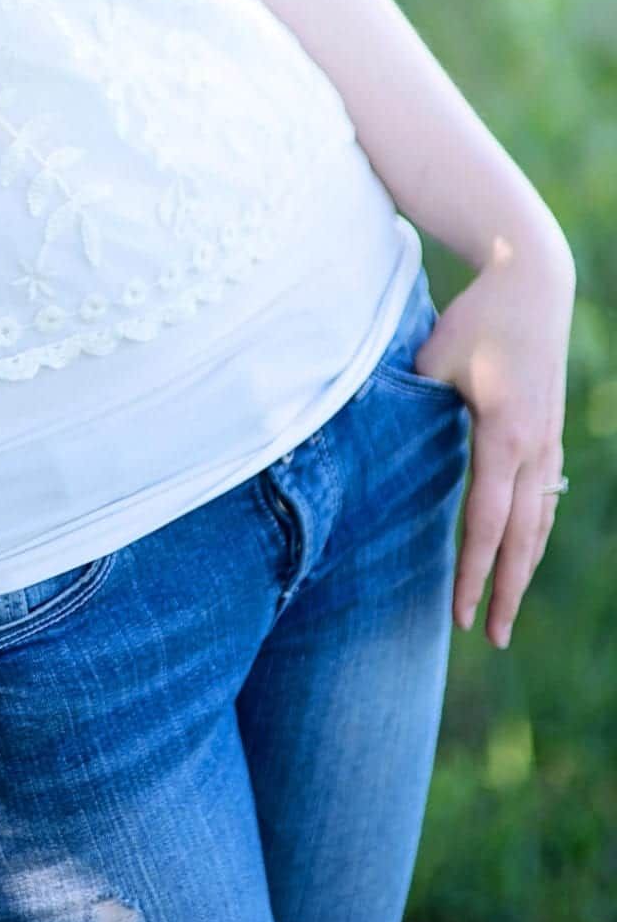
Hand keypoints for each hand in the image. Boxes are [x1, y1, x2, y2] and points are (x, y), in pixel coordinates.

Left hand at [413, 237, 574, 648]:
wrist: (534, 283)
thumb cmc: (476, 318)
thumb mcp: (435, 358)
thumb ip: (410, 403)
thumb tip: (374, 437)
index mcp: (504, 438)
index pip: (486, 524)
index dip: (474, 574)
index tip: (463, 615)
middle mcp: (534, 449)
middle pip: (522, 539)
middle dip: (506, 591)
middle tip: (491, 638)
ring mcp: (548, 443)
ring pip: (540, 522)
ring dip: (523, 567)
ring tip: (507, 609)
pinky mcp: (549, 432)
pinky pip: (545, 497)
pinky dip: (534, 532)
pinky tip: (524, 551)